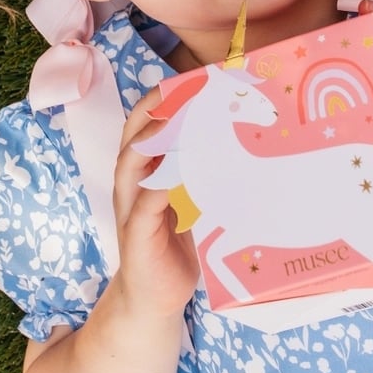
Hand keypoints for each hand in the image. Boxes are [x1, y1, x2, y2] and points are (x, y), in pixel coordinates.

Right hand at [112, 88, 199, 319]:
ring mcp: (129, 206)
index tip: (194, 76)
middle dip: (158, 105)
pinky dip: (156, 188)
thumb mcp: (192, 199)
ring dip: (155, 139)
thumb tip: (243, 140)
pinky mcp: (136, 235)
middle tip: (188, 86)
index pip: (147, 121)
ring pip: (132, 162)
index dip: (165, 97)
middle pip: (135, 131)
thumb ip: (204, 171)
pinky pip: (142, 206)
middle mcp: (131, 182)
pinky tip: (173, 176)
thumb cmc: (175, 243)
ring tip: (178, 120)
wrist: (154, 296)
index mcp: (143, 169)